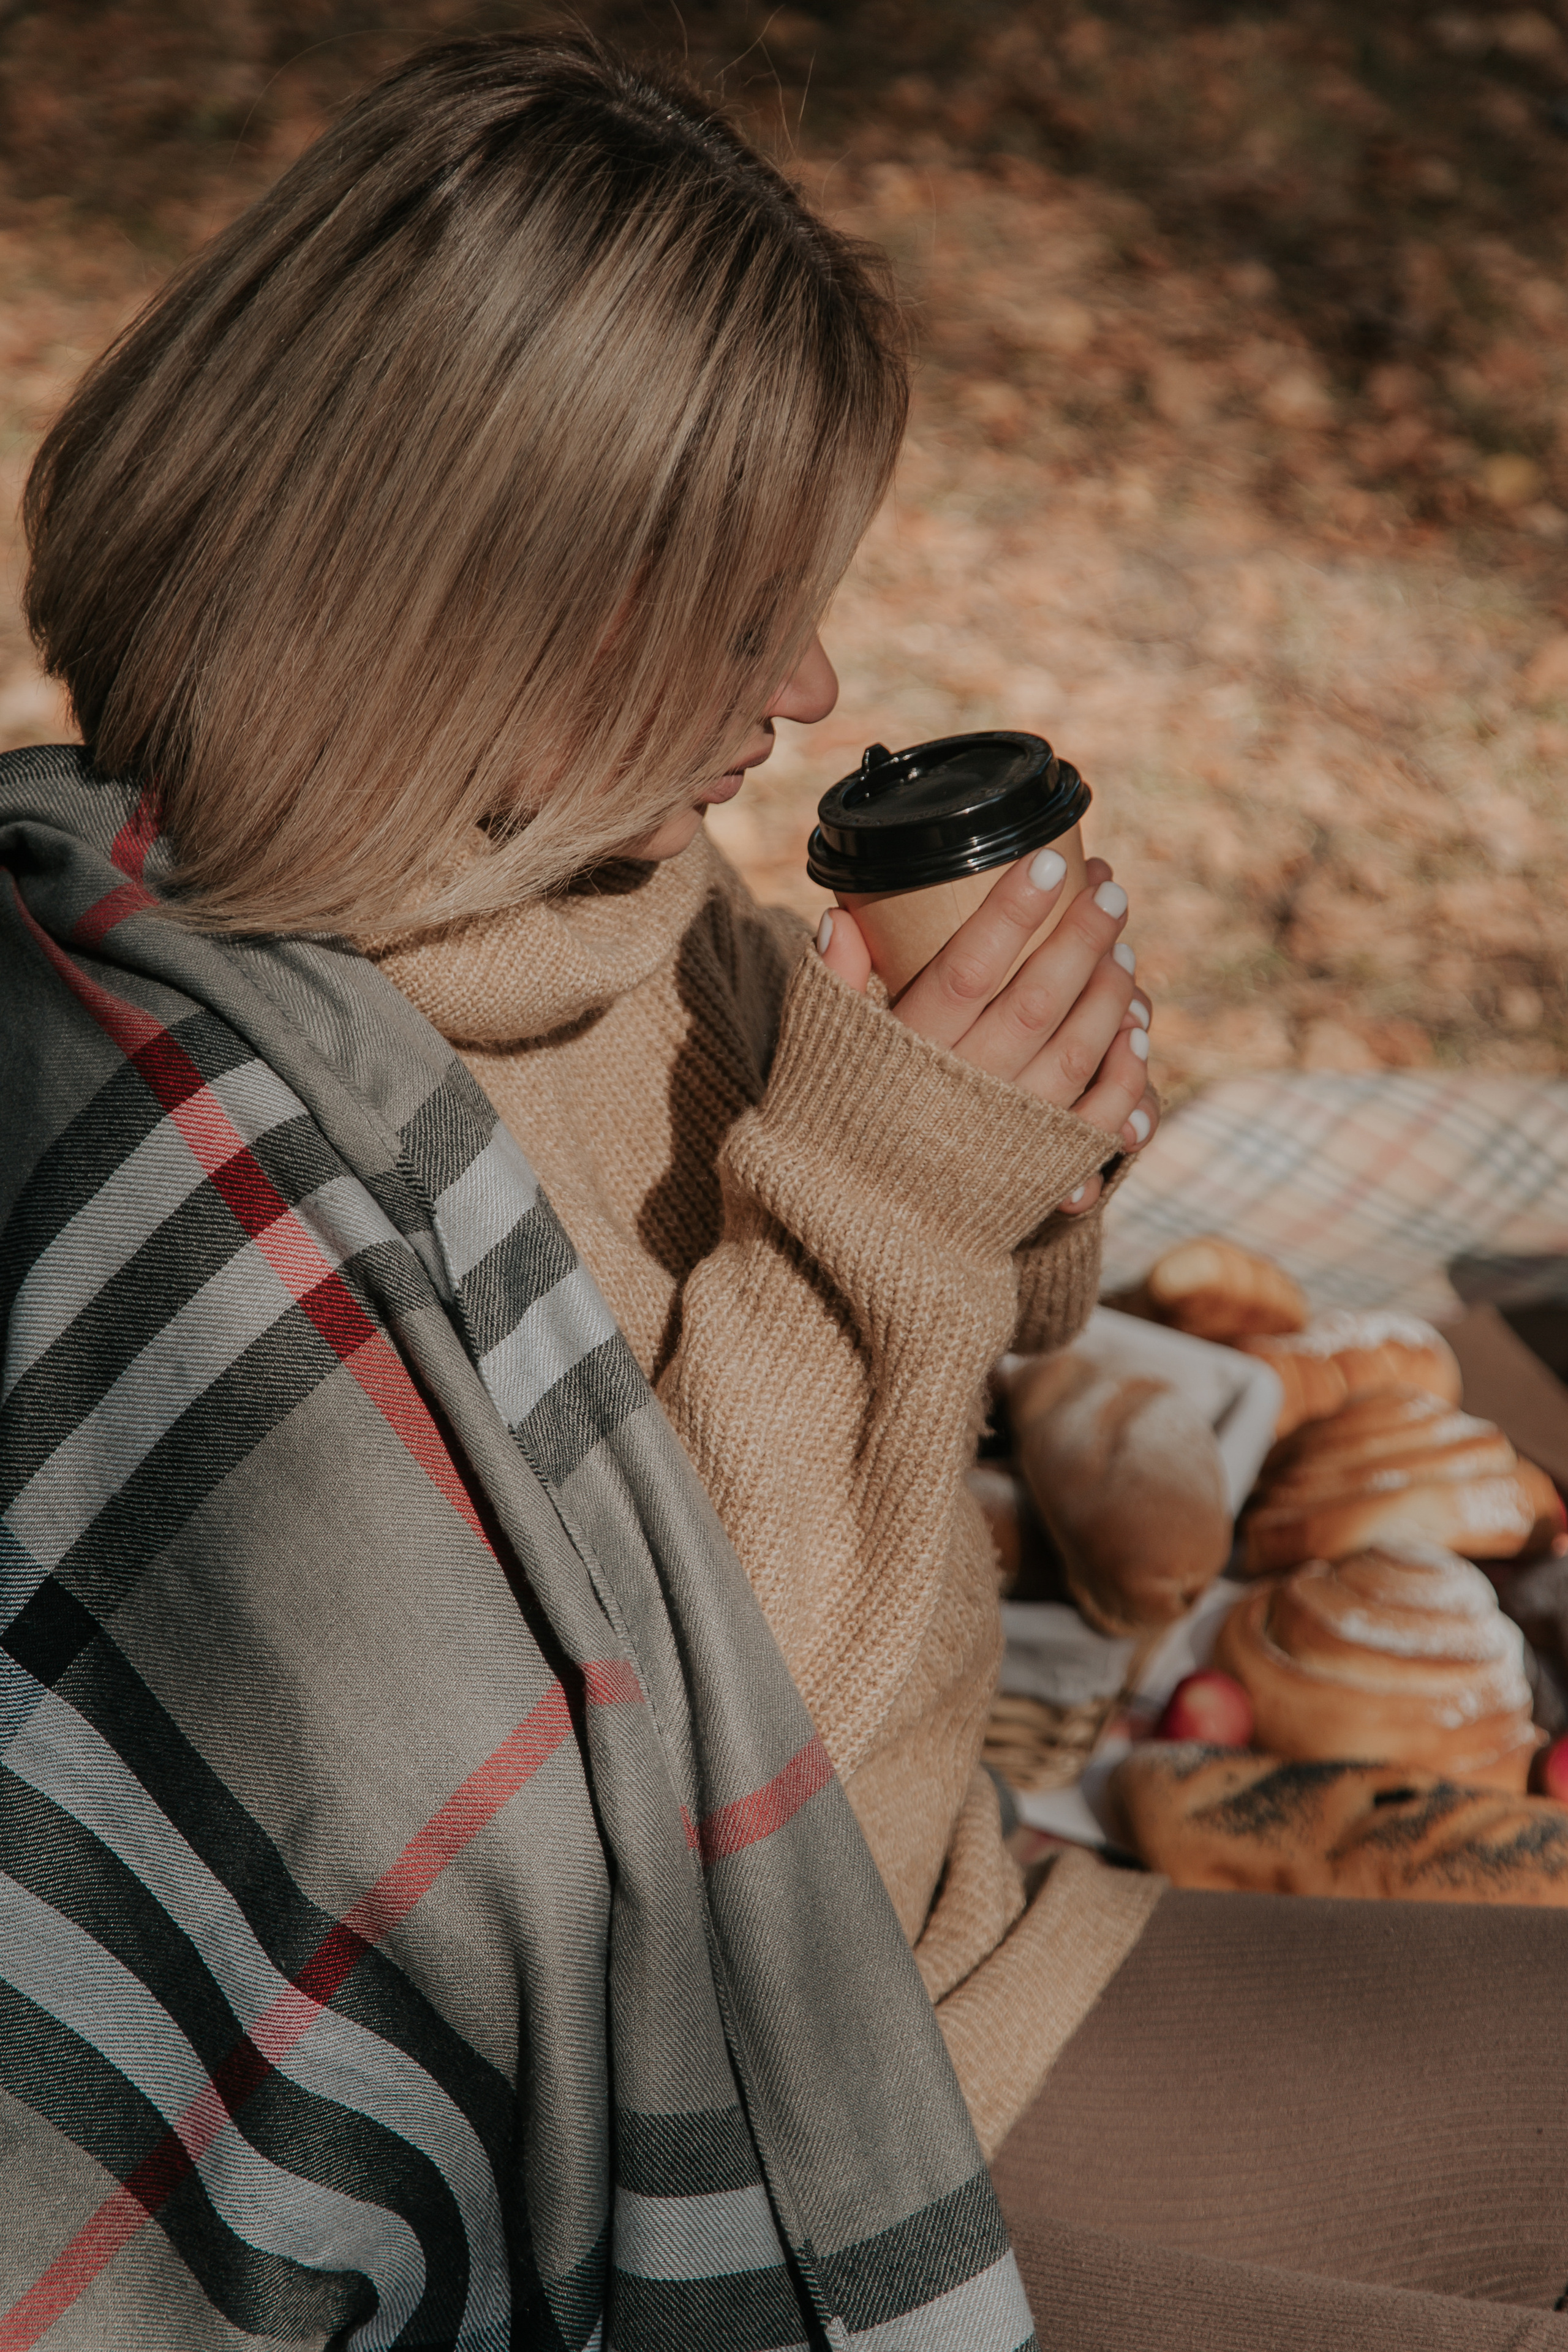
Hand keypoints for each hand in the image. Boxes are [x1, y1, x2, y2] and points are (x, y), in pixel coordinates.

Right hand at [817, 850, 1158, 1214]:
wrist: (855, 1234)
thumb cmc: (835, 1126)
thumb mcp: (820, 1052)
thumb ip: (833, 984)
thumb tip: (840, 914)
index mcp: (907, 1053)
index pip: (967, 968)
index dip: (1011, 912)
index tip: (1048, 860)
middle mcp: (963, 1091)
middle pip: (1035, 1001)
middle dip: (1081, 937)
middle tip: (1110, 888)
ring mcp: (1007, 1131)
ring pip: (1074, 1051)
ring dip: (1109, 994)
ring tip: (1122, 947)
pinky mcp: (1038, 1169)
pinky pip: (1096, 1119)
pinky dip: (1125, 1075)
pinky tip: (1138, 1030)